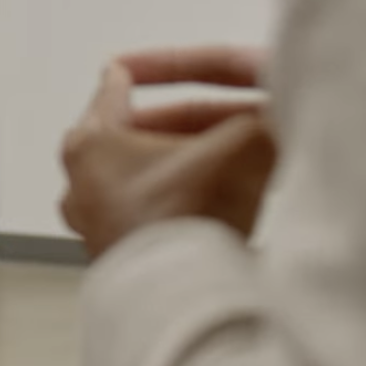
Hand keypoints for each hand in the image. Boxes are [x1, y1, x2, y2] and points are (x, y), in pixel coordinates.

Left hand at [58, 45, 277, 258]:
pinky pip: (141, 219)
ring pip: (134, 181)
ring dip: (172, 171)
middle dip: (170, 127)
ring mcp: (92, 226)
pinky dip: (168, 208)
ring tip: (211, 167)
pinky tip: (202, 212)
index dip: (141, 72)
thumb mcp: (243, 147)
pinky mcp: (114, 260)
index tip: (133, 66)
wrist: (179, 298)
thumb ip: (264, 117)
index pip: (113, 90)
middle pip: (126, 136)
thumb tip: (285, 106)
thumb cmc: (191, 218)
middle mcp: (79, 184)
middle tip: (205, 121)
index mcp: (91, 143)